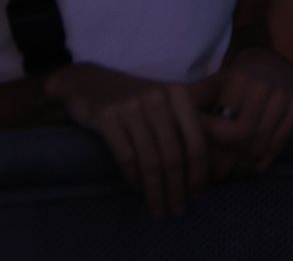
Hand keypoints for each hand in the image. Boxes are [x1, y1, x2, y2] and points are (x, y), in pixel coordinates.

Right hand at [46, 63, 207, 215]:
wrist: (88, 82)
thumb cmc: (133, 97)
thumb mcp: (163, 102)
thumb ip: (183, 126)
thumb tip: (204, 169)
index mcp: (178, 94)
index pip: (196, 141)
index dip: (199, 172)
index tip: (197, 194)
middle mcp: (158, 98)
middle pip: (174, 155)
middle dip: (176, 189)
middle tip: (175, 210)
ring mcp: (131, 106)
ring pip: (150, 161)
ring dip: (155, 191)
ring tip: (157, 208)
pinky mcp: (107, 116)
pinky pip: (126, 156)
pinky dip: (133, 177)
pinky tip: (136, 187)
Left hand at [189, 47, 292, 178]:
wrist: (271, 62)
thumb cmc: (234, 80)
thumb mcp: (211, 84)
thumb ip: (190, 100)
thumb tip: (162, 120)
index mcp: (237, 80)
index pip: (222, 126)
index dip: (210, 148)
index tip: (199, 163)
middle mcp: (262, 86)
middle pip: (243, 138)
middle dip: (228, 160)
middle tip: (217, 175)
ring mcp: (283, 95)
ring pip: (262, 142)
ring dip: (246, 164)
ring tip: (234, 174)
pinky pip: (281, 140)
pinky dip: (267, 159)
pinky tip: (255, 168)